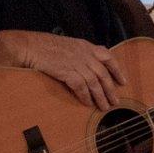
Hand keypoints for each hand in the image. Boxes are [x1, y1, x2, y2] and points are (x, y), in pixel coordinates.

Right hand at [0, 30, 126, 109]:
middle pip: (103, 73)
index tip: (123, 81)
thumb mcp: (67, 46)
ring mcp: (76, 62)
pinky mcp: (67, 72)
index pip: (108, 56)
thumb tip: (87, 65)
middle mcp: (84, 53)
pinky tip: (88, 104)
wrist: (30, 47)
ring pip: (94, 82)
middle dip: (110, 88)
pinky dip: (86, 97)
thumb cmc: (45, 46)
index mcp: (85, 46)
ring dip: (100, 96)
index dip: (117, 70)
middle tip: (115, 101)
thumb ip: (79, 53)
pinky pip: (81, 87)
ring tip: (104, 107)